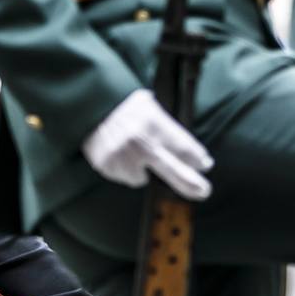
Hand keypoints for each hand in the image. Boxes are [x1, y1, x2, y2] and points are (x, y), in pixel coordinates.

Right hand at [81, 89, 213, 198]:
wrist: (89, 108)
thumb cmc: (123, 105)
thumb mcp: (148, 104)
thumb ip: (167, 126)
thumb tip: (191, 152)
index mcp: (154, 124)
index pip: (185, 148)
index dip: (198, 159)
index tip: (204, 164)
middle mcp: (141, 144)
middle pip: (175, 171)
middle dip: (192, 183)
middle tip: (204, 191)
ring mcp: (124, 158)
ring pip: (144, 178)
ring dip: (143, 169)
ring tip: (132, 151)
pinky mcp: (109, 167)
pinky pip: (125, 177)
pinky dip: (124, 169)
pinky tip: (119, 154)